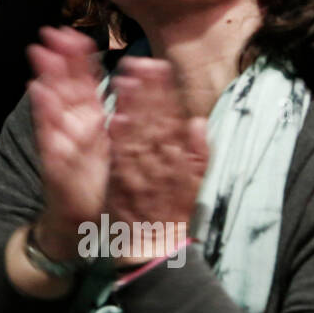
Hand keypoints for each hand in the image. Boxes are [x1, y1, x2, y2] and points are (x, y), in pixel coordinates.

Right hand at [27, 27, 109, 258]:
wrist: (83, 224)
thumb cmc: (101, 187)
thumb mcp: (116, 151)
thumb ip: (123, 121)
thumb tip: (131, 90)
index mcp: (92, 123)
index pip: (87, 85)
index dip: (82, 60)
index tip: (78, 35)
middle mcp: (75, 128)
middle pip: (67, 87)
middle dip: (60, 59)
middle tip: (53, 31)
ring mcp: (62, 142)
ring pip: (53, 103)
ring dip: (46, 76)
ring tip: (39, 50)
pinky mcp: (54, 159)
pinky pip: (48, 132)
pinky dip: (43, 111)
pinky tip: (37, 90)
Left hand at [105, 58, 208, 265]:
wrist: (153, 251)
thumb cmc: (172, 215)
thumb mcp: (193, 185)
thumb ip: (198, 154)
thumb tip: (198, 122)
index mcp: (178, 162)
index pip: (171, 119)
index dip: (164, 92)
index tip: (158, 66)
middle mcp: (161, 165)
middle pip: (154, 121)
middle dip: (147, 90)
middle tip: (140, 61)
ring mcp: (141, 175)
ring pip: (138, 135)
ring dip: (132, 107)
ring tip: (125, 78)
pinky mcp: (123, 187)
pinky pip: (123, 160)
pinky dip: (121, 140)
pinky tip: (115, 117)